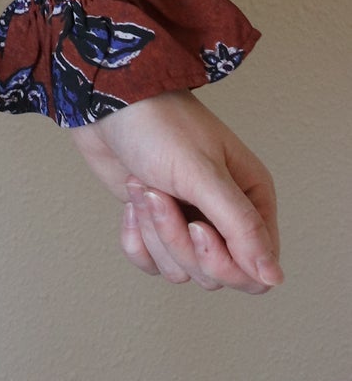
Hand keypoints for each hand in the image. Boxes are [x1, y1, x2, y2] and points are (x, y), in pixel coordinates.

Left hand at [65, 88, 282, 292]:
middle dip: (178, 239)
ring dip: (154, 231)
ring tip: (144, 187)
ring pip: (181, 270)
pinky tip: (131, 202)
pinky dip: (136, 238)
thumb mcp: (203, 173)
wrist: (106, 102)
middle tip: (160, 194)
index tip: (197, 225)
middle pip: (214, 275)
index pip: (255, 271)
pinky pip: (151, 263)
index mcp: (252, 199)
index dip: (224, 263)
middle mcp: (225, 217)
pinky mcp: (156, 226)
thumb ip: (241, 227)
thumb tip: (274, 278)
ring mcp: (188, 222)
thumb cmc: (159, 124)